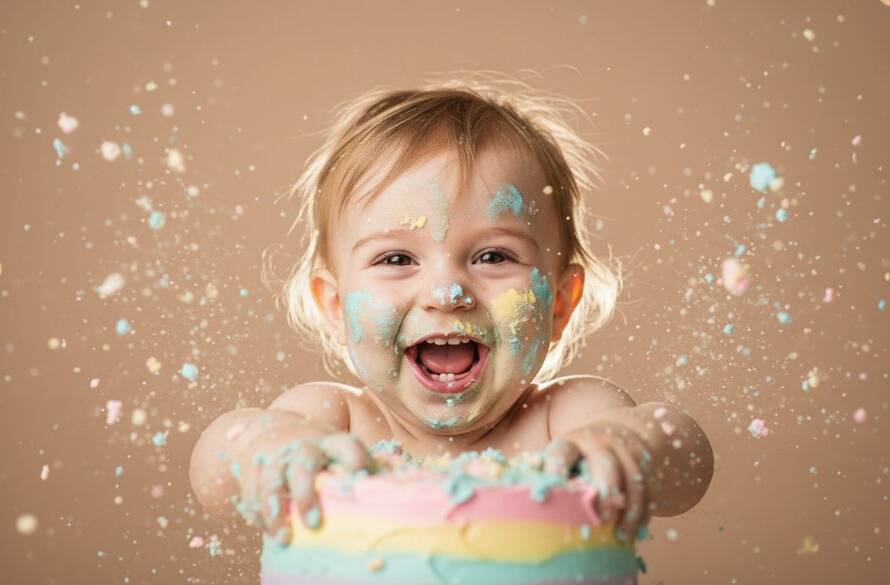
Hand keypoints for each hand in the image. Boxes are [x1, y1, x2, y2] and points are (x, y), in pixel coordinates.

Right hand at [233, 432, 370, 544]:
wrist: (271, 428)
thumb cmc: (317, 449)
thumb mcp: (339, 449)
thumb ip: (364, 466)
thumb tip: (396, 483)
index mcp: (329, 442)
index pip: (345, 445)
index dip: (354, 457)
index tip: (360, 473)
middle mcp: (301, 446)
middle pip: (302, 466)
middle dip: (306, 495)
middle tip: (315, 523)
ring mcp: (274, 456)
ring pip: (271, 482)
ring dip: (275, 512)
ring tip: (284, 539)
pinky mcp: (251, 466)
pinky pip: (250, 492)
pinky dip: (258, 514)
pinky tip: (268, 530)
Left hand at [542, 435, 650, 543]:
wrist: (615, 433)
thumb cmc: (577, 458)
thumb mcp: (561, 460)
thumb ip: (547, 478)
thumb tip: (524, 507)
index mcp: (570, 443)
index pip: (563, 453)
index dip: (558, 472)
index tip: (554, 495)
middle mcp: (598, 443)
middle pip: (606, 465)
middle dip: (605, 493)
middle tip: (600, 521)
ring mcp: (624, 452)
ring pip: (633, 479)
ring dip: (629, 510)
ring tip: (621, 536)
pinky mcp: (644, 463)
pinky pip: (648, 489)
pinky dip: (643, 513)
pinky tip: (635, 531)